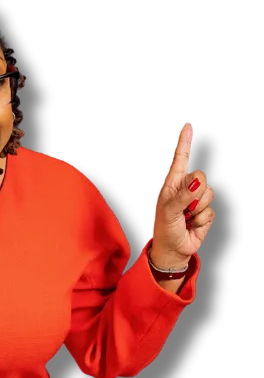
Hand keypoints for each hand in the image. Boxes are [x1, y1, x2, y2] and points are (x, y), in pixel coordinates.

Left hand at [151, 122, 215, 265]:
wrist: (173, 250)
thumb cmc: (164, 229)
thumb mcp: (168, 212)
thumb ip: (183, 196)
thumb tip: (198, 182)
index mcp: (172, 184)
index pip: (180, 160)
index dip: (185, 143)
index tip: (187, 127)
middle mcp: (186, 188)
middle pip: (201, 177)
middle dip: (194, 194)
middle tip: (183, 209)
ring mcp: (198, 200)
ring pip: (209, 194)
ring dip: (197, 209)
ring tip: (186, 218)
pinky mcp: (207, 212)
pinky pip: (211, 211)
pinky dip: (201, 221)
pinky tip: (192, 225)